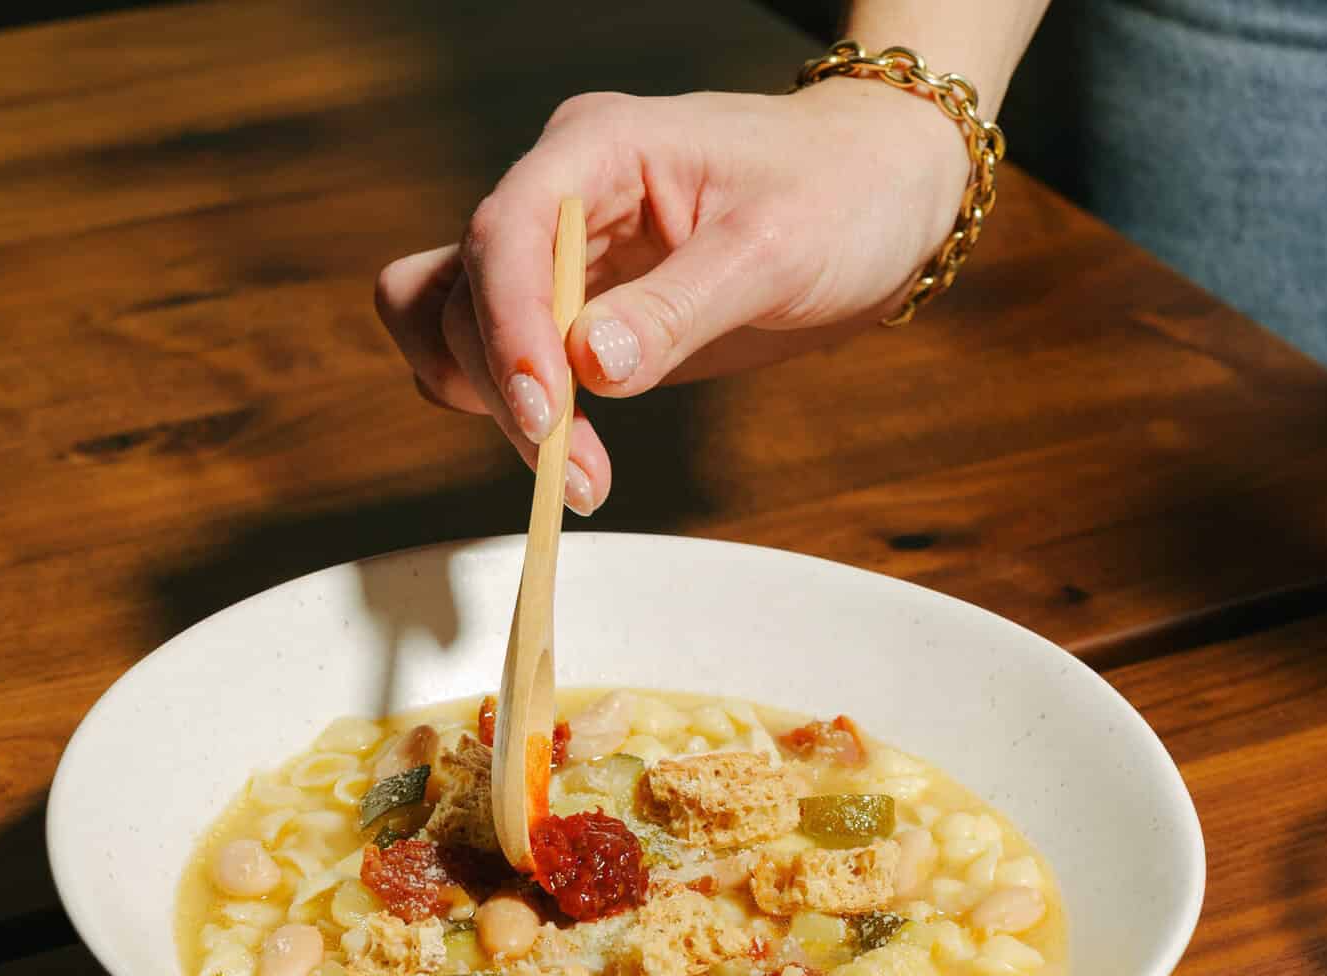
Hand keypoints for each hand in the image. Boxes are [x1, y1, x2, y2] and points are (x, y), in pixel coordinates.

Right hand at [374, 80, 969, 512]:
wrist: (876, 197)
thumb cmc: (839, 195)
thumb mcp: (775, 250)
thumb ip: (679, 307)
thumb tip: (591, 368)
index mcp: (598, 148)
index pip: (508, 233)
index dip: (507, 331)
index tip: (543, 416)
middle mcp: (559, 195)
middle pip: (465, 292)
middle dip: (508, 391)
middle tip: (576, 476)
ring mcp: (556, 254)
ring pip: (449, 324)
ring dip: (486, 405)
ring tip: (573, 472)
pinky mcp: (566, 311)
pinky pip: (486, 355)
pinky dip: (500, 407)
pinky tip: (564, 446)